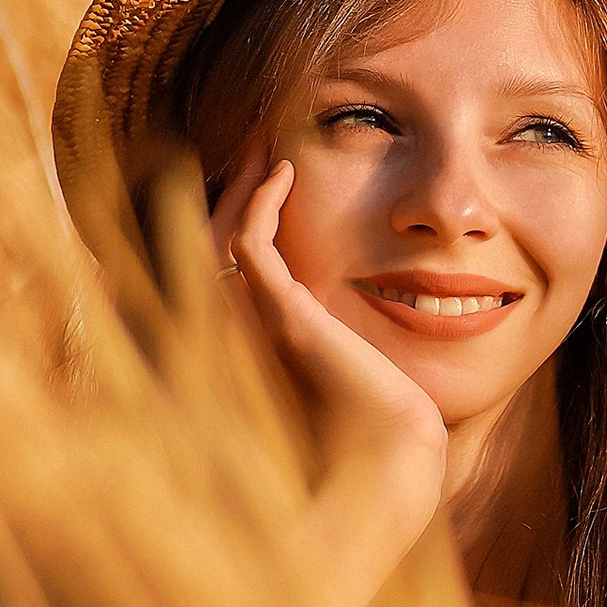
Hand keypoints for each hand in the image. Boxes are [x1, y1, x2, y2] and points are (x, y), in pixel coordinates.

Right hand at [225, 161, 448, 606]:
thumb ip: (335, 347)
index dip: (237, 222)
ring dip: (242, 188)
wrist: (393, 459)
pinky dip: (261, 204)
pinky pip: (251, 245)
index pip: (223, 273)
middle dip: (232, 194)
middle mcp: (240, 339)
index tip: (267, 178)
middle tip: (258, 146)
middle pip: (212, 248)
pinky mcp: (283, 316)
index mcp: (250, 352)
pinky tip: (283, 174)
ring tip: (266, 149)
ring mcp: (255, 327)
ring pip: (223, 239)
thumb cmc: (383, 433)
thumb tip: (362, 323)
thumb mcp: (353, 374)